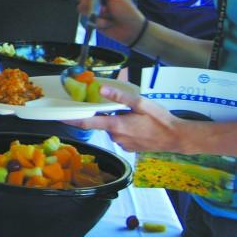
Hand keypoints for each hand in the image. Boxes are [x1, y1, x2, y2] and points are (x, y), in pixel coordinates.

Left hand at [64, 86, 186, 152]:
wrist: (178, 138)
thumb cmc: (160, 119)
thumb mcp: (141, 103)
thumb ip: (120, 96)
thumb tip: (101, 89)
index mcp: (116, 125)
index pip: (86, 122)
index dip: (70, 119)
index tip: (58, 116)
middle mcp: (116, 137)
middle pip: (100, 123)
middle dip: (102, 114)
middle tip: (112, 106)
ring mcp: (122, 144)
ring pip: (111, 128)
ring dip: (115, 121)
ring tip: (132, 115)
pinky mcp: (129, 148)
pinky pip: (120, 135)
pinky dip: (123, 128)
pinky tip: (136, 124)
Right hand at [78, 0, 146, 45]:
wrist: (132, 30)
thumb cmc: (126, 10)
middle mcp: (98, 1)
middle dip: (86, 1)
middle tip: (92, 3)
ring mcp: (95, 12)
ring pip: (83, 9)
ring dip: (93, 12)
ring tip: (103, 15)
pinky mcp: (94, 22)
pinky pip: (89, 21)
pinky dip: (99, 22)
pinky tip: (107, 24)